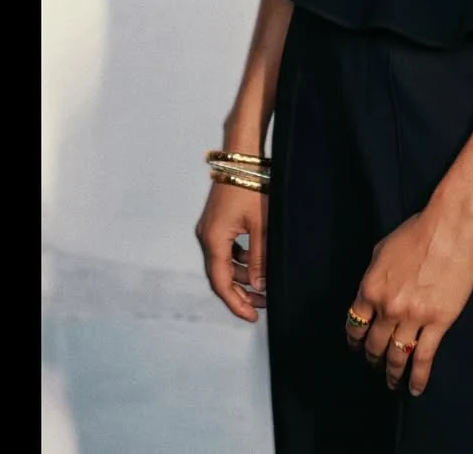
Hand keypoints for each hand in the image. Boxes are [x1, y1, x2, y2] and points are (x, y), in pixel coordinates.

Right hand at [195, 181, 267, 322]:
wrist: (242, 156)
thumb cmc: (251, 186)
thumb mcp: (260, 225)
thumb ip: (259, 258)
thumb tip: (260, 286)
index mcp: (214, 240)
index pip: (221, 283)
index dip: (236, 303)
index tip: (252, 316)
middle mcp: (207, 236)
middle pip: (221, 275)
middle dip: (242, 292)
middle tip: (263, 304)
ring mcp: (210, 228)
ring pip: (225, 262)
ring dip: (243, 275)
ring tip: (265, 285)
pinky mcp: (217, 221)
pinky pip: (227, 248)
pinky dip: (241, 259)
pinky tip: (257, 262)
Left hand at [345, 202, 472, 395]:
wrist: (450, 226)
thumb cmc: (417, 230)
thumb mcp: (382, 249)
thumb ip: (373, 276)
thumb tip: (372, 294)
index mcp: (370, 288)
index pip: (355, 325)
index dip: (354, 340)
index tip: (357, 347)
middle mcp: (388, 307)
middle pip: (374, 345)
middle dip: (373, 358)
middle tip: (375, 365)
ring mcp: (413, 317)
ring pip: (397, 356)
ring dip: (392, 373)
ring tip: (392, 383)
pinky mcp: (438, 323)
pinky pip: (424, 358)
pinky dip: (418, 378)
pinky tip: (415, 388)